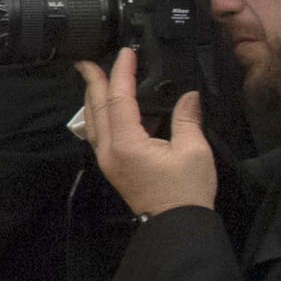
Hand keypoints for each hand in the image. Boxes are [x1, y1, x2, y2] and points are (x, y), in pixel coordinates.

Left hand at [78, 50, 216, 215]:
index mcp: (126, 143)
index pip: (118, 98)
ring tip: (94, 79)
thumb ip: (186, 119)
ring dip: (93, 98)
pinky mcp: (113, 168)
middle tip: (87, 61)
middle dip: (92, 81)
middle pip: (96, 108)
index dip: (121, 73)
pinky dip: (100, 115)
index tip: (126, 53)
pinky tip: (105, 109)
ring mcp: (108, 160)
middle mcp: (109, 150)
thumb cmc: (186, 192)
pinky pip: (99, 134)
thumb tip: (189, 95)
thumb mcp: (193, 151)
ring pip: (93, 122)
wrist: (176, 227)